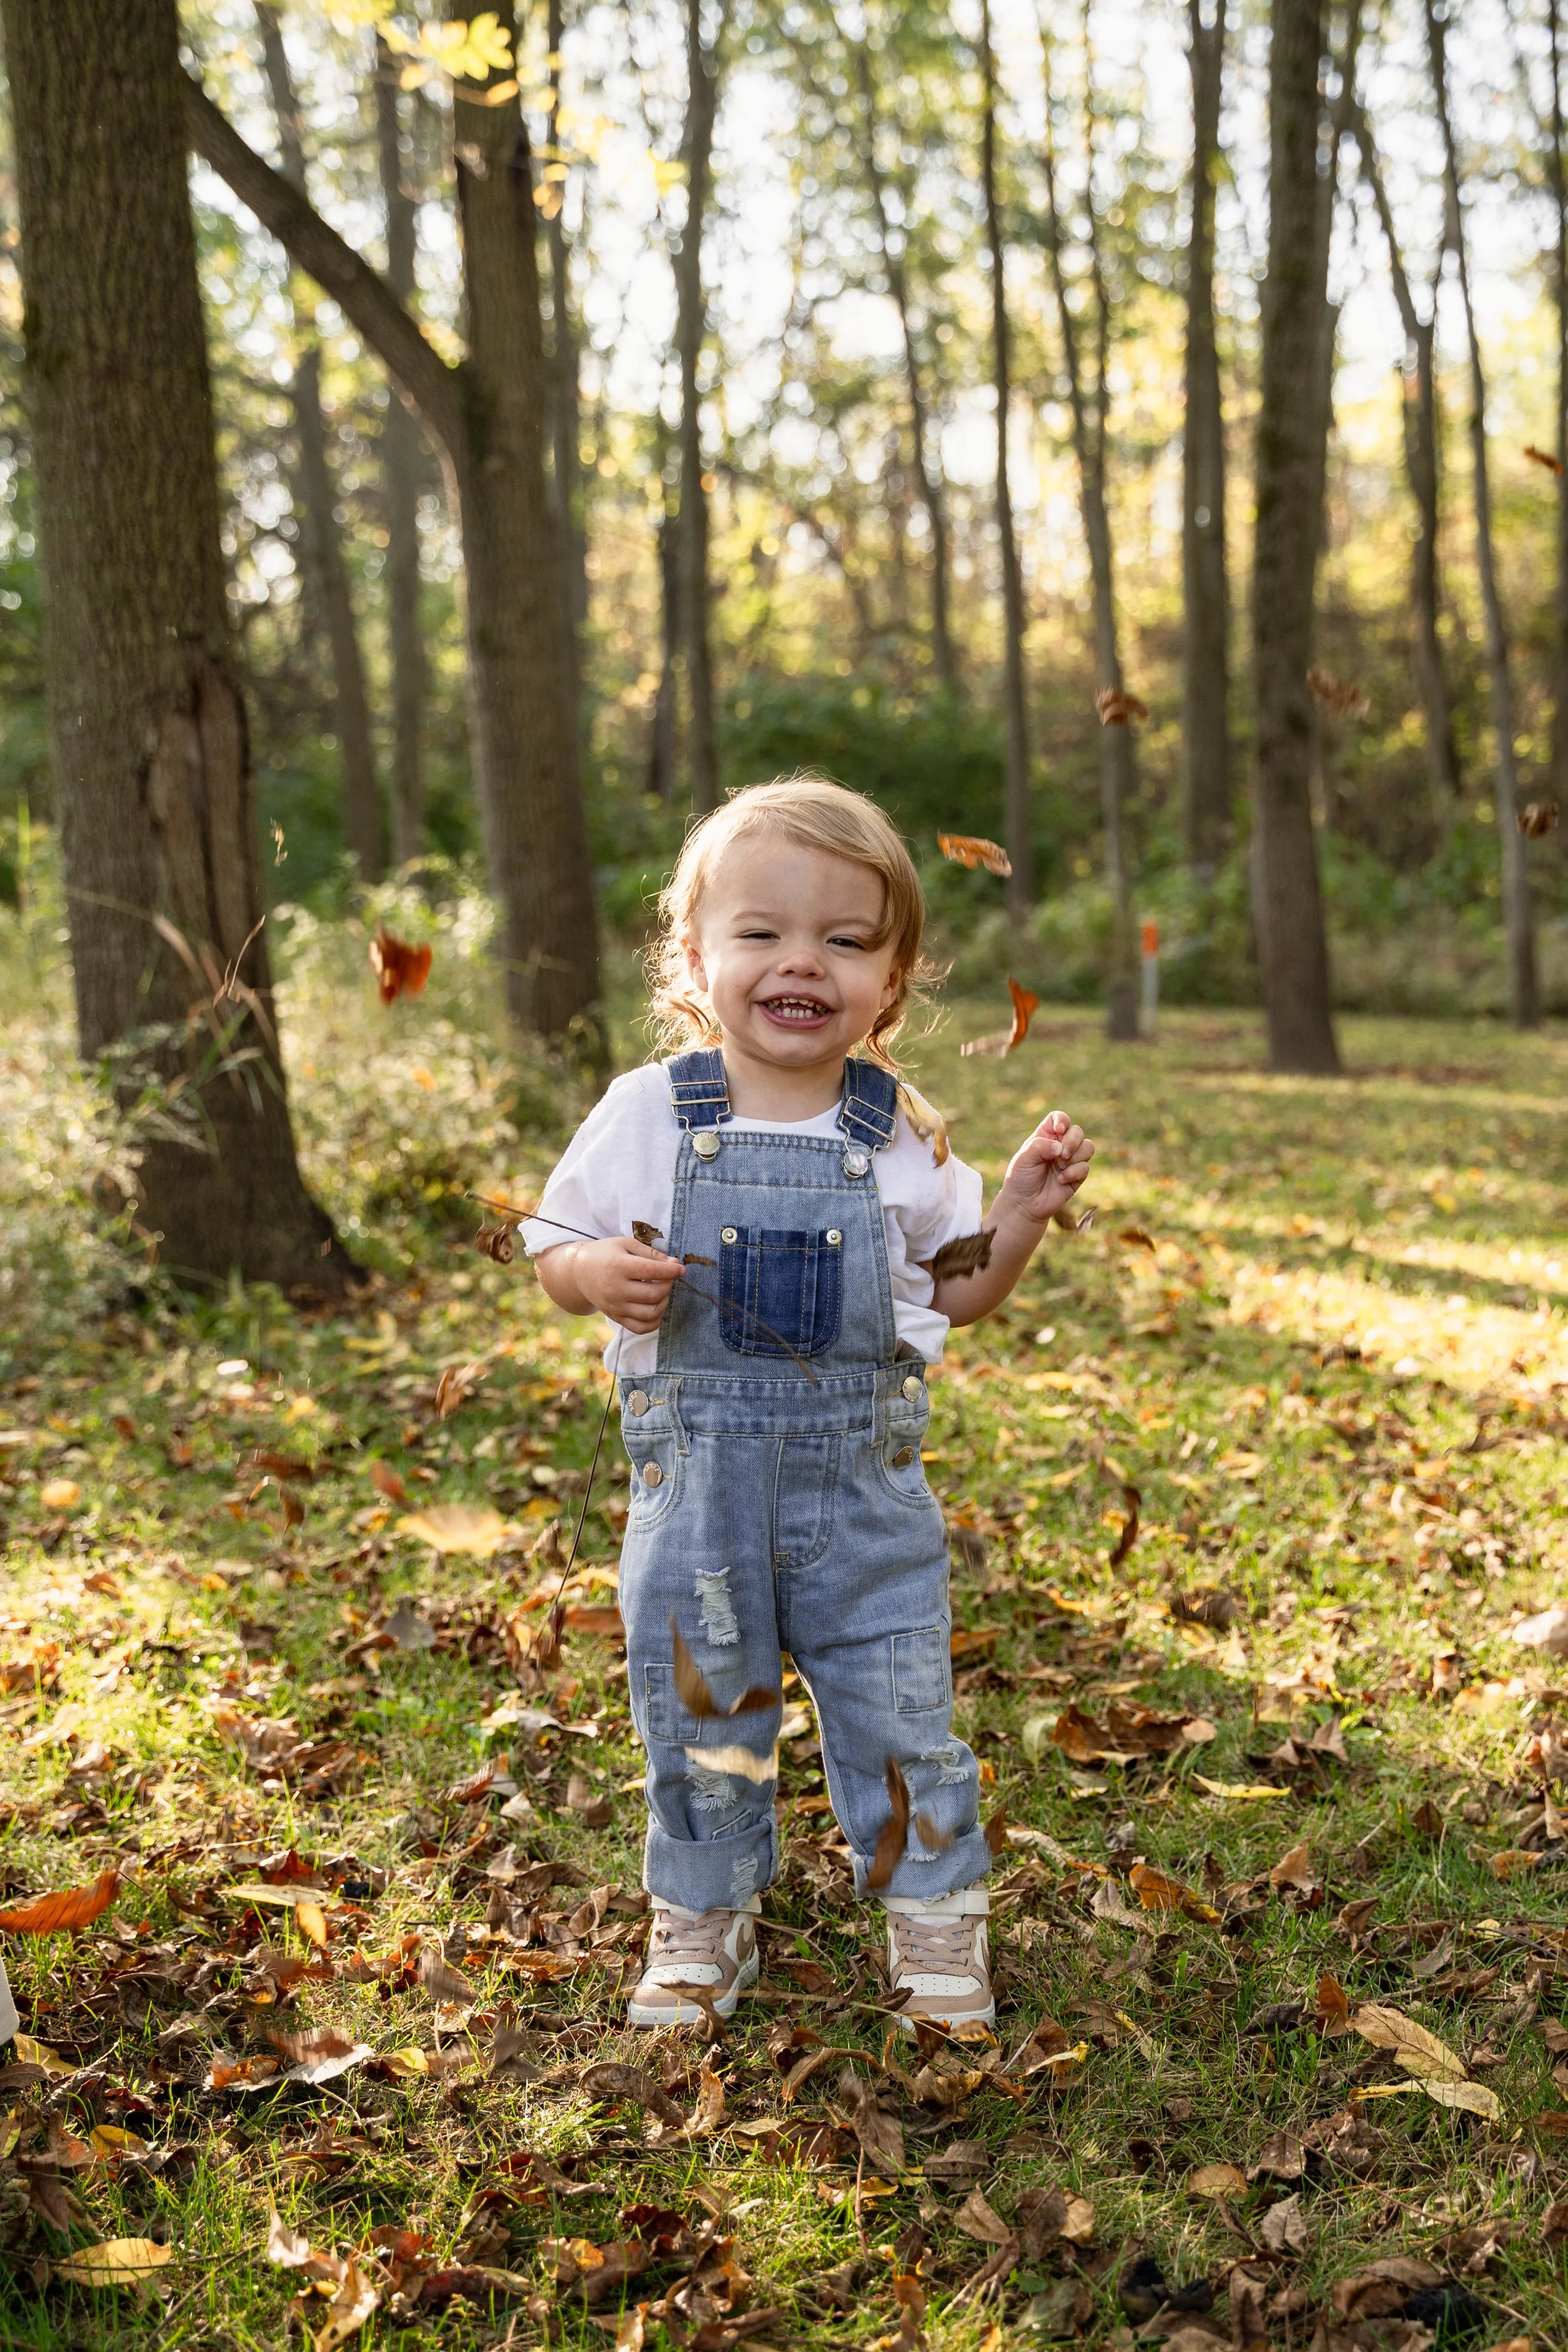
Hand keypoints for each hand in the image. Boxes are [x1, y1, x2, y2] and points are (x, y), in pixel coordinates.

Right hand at [539, 1236, 684, 1333]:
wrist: (579, 1272)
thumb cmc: (605, 1254)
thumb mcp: (625, 1244)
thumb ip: (650, 1253)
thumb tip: (674, 1263)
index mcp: (618, 1266)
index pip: (652, 1271)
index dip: (671, 1271)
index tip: (680, 1268)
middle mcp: (615, 1289)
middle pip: (653, 1294)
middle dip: (668, 1286)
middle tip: (668, 1278)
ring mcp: (615, 1306)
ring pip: (650, 1313)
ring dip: (664, 1303)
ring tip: (661, 1292)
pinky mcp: (615, 1318)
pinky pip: (640, 1328)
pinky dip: (654, 1321)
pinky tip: (656, 1308)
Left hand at [995, 1110, 1093, 1230]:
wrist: (1025, 1204)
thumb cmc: (1021, 1178)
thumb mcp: (1023, 1158)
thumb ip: (1040, 1146)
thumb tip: (1061, 1148)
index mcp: (1046, 1136)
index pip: (1060, 1118)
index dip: (1062, 1120)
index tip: (1059, 1129)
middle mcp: (1060, 1146)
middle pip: (1077, 1131)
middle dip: (1072, 1141)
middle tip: (1061, 1155)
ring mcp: (1070, 1160)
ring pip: (1088, 1147)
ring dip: (1076, 1156)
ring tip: (1060, 1166)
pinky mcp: (1077, 1176)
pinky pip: (1085, 1167)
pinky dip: (1074, 1172)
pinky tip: (1060, 1180)